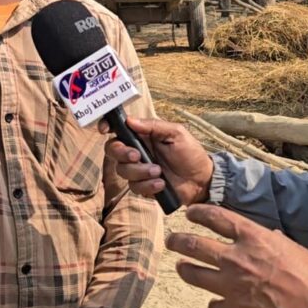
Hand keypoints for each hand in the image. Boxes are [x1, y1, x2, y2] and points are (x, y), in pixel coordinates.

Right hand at [98, 116, 213, 205]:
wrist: (202, 180)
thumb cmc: (191, 153)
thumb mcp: (176, 133)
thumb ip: (154, 126)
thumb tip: (130, 120)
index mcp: (143, 135)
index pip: (119, 129)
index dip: (108, 126)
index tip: (105, 129)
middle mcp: (137, 151)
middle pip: (113, 150)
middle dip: (122, 153)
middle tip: (137, 156)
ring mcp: (138, 170)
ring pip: (122, 170)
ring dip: (140, 172)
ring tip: (158, 172)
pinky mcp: (143, 186)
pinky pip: (134, 187)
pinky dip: (147, 186)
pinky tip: (161, 184)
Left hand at [167, 205, 307, 307]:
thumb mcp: (292, 247)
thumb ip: (271, 241)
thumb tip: (265, 236)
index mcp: (254, 238)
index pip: (217, 218)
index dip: (199, 213)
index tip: (190, 213)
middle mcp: (238, 259)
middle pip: (194, 245)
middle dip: (178, 241)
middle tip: (172, 240)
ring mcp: (233, 287)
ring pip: (194, 275)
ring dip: (185, 270)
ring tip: (182, 268)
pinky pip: (213, 306)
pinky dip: (215, 304)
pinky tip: (218, 304)